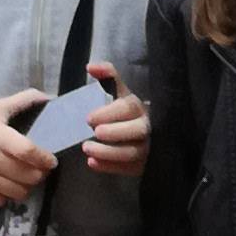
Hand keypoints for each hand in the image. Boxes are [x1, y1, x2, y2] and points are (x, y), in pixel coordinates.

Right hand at [0, 96, 55, 205]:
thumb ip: (23, 101)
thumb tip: (49, 97)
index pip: (29, 152)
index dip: (45, 159)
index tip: (50, 161)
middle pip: (28, 176)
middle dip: (38, 175)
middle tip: (36, 170)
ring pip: (16, 192)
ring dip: (24, 187)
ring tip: (20, 179)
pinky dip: (5, 196)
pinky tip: (2, 186)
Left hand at [80, 62, 148, 176]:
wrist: (142, 133)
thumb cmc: (124, 112)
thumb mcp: (118, 91)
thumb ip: (107, 76)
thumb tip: (90, 66)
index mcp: (139, 107)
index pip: (129, 108)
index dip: (110, 113)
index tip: (89, 118)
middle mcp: (148, 127)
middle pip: (137, 131)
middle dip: (115, 133)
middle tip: (94, 133)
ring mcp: (148, 148)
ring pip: (134, 152)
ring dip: (109, 153)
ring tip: (87, 149)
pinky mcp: (144, 165)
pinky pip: (129, 169)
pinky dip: (110, 167)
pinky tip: (92, 163)